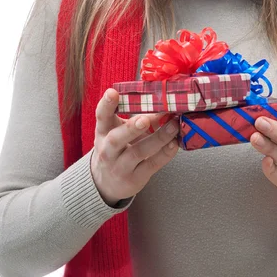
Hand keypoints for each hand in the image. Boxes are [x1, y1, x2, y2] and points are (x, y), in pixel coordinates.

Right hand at [91, 88, 178, 206]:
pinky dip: (164, 154)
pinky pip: (151, 165)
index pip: (101, 116)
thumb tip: (163, 104)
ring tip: (173, 126)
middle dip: (131, 128)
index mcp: (103, 131)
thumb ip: (137, 118)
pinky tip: (174, 144)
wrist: (106, 183)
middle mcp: (107, 150)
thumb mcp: (118, 131)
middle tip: (144, 119)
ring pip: (138, 152)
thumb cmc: (116, 149)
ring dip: (158, 138)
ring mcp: (119, 166)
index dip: (106, 104)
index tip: (112, 92)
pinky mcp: (134, 179)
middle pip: (116, 139)